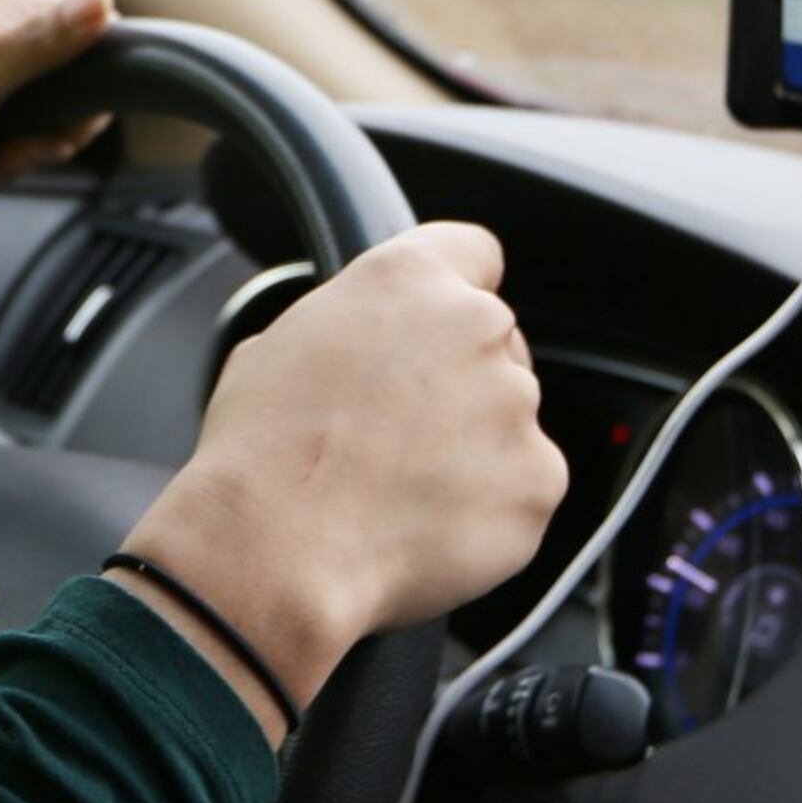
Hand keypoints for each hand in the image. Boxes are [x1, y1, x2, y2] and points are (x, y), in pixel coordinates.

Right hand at [113, 222, 565, 733]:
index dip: (457, 290)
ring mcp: (516, 404)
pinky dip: (491, 510)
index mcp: (408, 279)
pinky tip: (426, 526)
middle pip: (495, 345)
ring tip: (400, 490)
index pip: (474, 253)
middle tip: (399, 433)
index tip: (442, 327)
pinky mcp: (539, 479)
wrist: (276, 550)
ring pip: (510, 421)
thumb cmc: (262, 452)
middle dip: (460, 383)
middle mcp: (475, 325)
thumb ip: (349, 326)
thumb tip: (362, 347)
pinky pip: (526, 488)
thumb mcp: (276, 345)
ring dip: (476, 448)